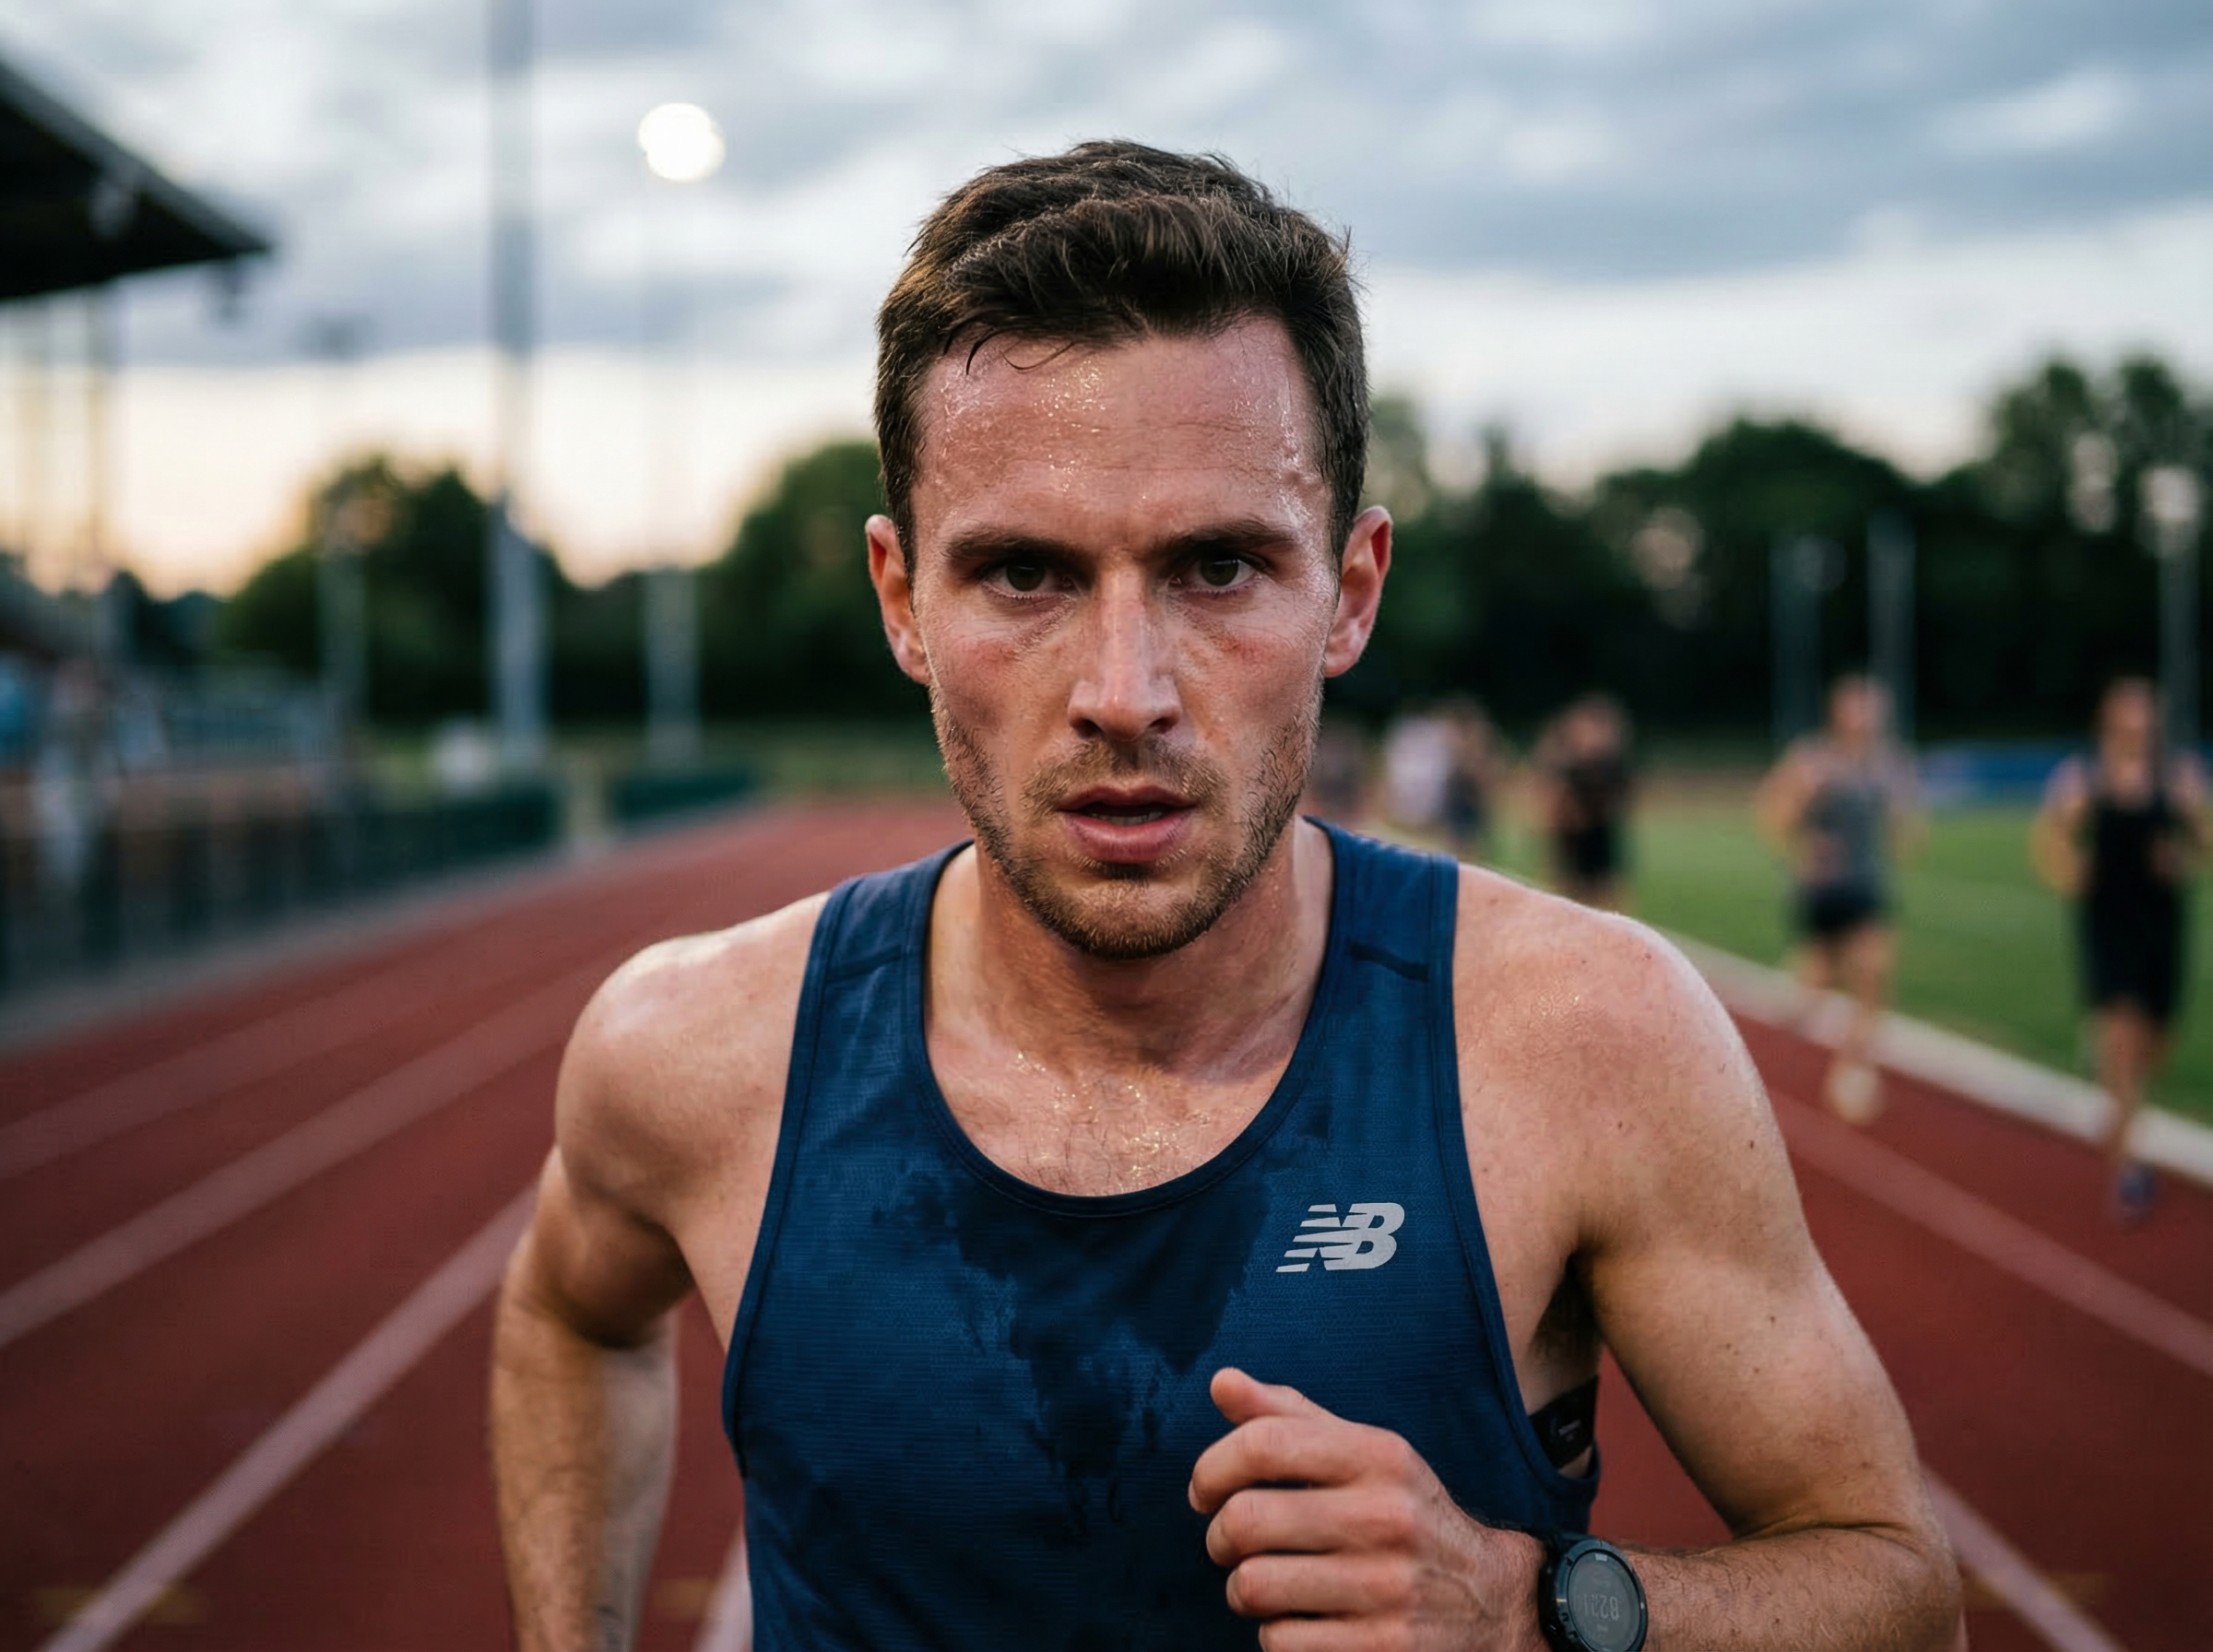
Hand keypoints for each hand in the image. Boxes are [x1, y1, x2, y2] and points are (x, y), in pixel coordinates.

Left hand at [1188, 1367, 1543, 1650]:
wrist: (1495, 1601)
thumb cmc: (1404, 1515)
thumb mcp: (1364, 1454)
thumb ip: (1290, 1417)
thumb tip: (1220, 1382)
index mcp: (1379, 1456)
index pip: (1264, 1443)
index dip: (1212, 1468)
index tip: (1205, 1492)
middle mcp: (1388, 1517)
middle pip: (1246, 1521)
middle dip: (1219, 1537)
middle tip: (1230, 1544)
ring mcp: (1388, 1588)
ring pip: (1254, 1586)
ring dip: (1243, 1590)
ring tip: (1264, 1584)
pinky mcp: (1384, 1649)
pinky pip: (1280, 1642)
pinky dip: (1276, 1634)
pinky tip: (1303, 1620)